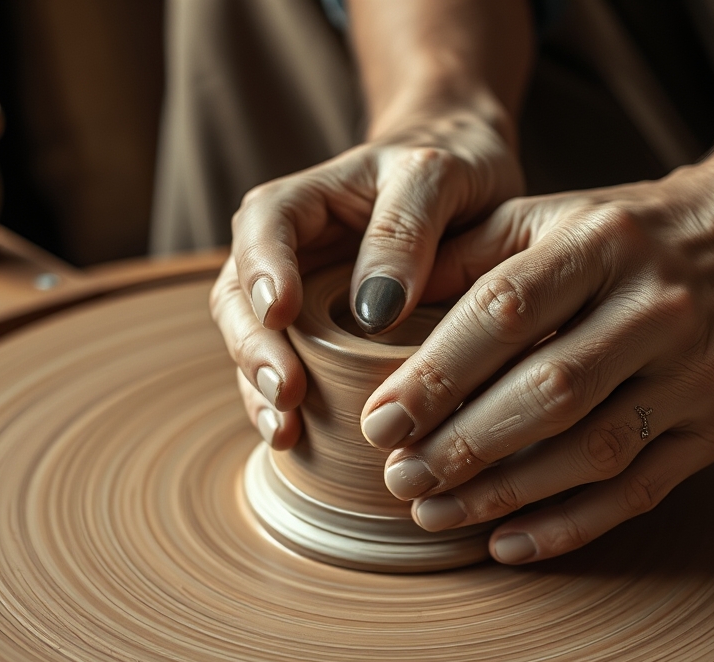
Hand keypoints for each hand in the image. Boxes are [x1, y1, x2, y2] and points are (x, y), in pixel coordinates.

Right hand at [210, 107, 523, 450]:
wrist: (472, 178)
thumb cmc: (455, 166)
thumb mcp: (439, 178)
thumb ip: (406, 227)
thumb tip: (375, 310)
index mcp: (306, 198)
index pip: (263, 226)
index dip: (264, 270)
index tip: (282, 312)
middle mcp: (289, 251)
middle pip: (241, 295)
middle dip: (253, 347)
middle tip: (286, 391)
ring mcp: (300, 299)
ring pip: (254, 342)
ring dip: (260, 388)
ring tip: (286, 430)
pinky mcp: (321, 341)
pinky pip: (289, 373)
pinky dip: (285, 407)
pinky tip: (296, 443)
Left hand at [359, 165, 713, 563]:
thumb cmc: (626, 232)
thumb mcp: (548, 215)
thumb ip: (467, 256)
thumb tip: (372, 311)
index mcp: (603, 243)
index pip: (507, 310)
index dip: (438, 374)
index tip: (380, 423)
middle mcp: (659, 307)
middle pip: (552, 391)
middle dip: (465, 445)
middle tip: (399, 480)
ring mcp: (696, 374)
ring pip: (594, 451)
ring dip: (506, 493)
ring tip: (433, 513)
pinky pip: (640, 491)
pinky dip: (570, 525)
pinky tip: (506, 543)